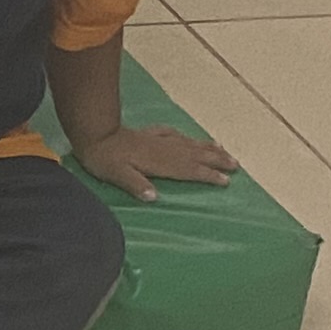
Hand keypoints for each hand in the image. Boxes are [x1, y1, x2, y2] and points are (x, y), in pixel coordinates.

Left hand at [73, 123, 235, 200]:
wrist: (93, 132)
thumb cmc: (103, 158)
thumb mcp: (116, 174)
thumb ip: (135, 185)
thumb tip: (153, 197)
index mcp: (159, 162)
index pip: (189, 170)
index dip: (208, 175)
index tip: (226, 180)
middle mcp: (164, 149)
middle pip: (196, 155)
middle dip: (217, 160)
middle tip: (237, 165)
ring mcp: (158, 139)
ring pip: (189, 144)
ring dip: (208, 148)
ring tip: (225, 151)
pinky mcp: (149, 133)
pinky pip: (175, 134)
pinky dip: (187, 137)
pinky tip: (190, 138)